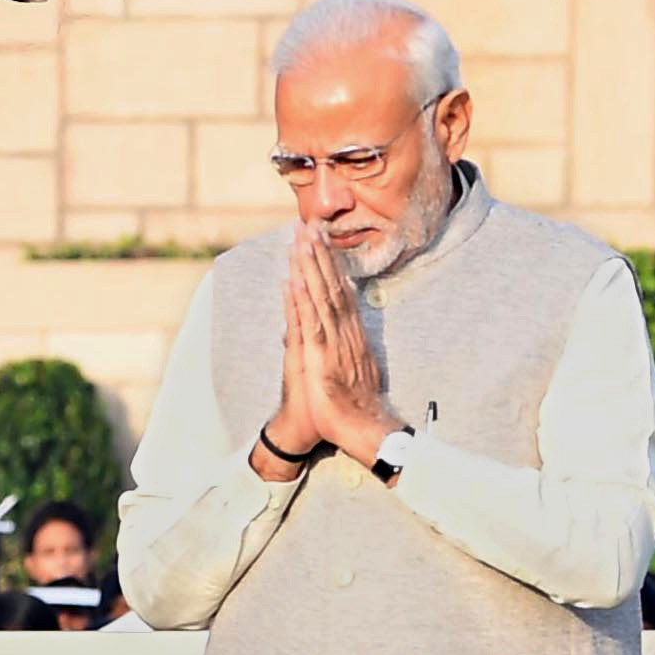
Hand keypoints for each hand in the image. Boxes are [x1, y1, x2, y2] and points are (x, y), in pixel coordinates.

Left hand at [285, 224, 395, 464]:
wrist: (359, 428)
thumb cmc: (350, 403)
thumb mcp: (347, 368)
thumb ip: (339, 346)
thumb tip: (331, 328)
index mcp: (351, 334)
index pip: (339, 291)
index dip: (330, 264)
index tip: (320, 239)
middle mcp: (345, 332)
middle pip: (331, 286)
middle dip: (319, 255)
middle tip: (308, 226)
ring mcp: (334, 342)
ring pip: (321, 297)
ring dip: (311, 268)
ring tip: (301, 241)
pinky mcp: (321, 356)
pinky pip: (311, 322)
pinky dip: (303, 300)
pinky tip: (295, 279)